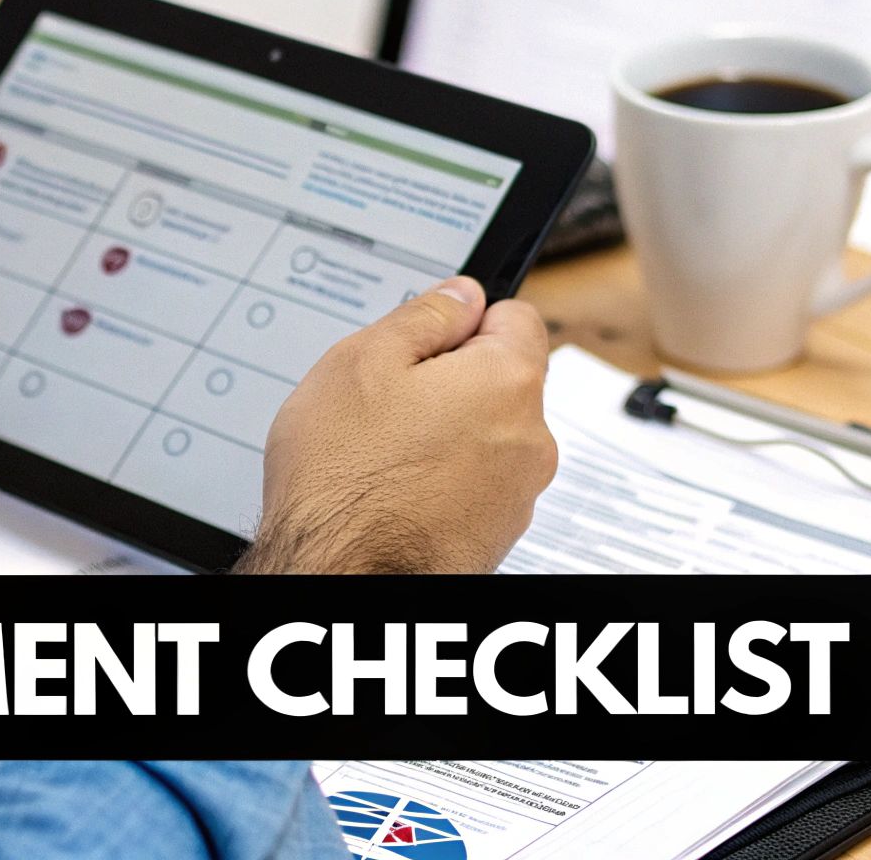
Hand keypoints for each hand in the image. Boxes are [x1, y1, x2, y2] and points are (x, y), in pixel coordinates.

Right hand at [236, 277, 556, 573]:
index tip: (426, 338)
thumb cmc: (343, 477)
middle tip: (386, 400)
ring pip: (485, 435)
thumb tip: (459, 295)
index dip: (463, 319)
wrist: (340, 573)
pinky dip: (441, 480)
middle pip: (499, 380)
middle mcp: (530, 439)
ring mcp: (517, 493)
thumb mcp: (361, 360)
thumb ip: (423, 315)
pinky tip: (392, 489)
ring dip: (444, 433)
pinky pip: (474, 483)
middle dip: (449, 380)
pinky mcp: (496, 534)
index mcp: (507, 382)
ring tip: (382, 451)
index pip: (515, 316)